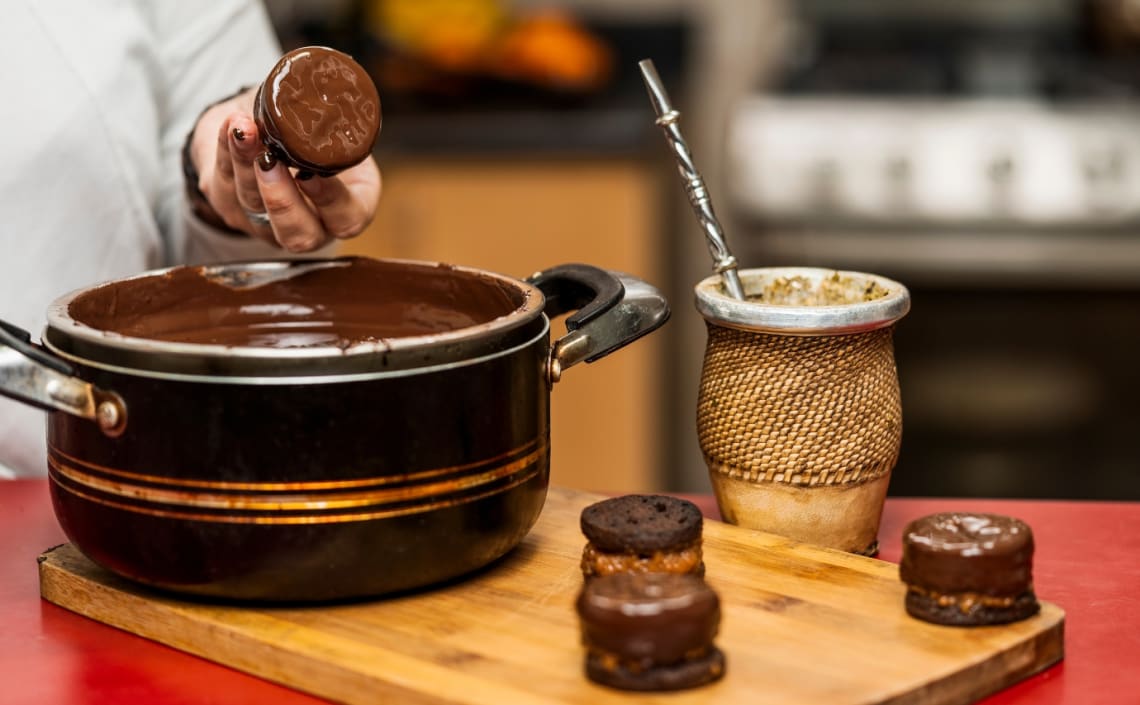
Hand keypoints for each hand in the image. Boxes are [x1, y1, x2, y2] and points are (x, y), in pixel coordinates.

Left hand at [189, 87, 381, 251]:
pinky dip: (224, 149)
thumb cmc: (312, 131)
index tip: (314, 173)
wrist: (266, 124)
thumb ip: (338, 124)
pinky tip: (230, 125)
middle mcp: (309, 225)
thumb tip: (333, 89)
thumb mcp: (336, 130)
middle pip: (296, 235)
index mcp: (345, 210)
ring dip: (245, 164)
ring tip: (244, 127)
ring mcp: (265, 223)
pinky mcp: (228, 206)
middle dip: (281, 199)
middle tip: (272, 161)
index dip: (331, 203)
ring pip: (252, 207)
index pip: (346, 221)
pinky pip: (222, 184)